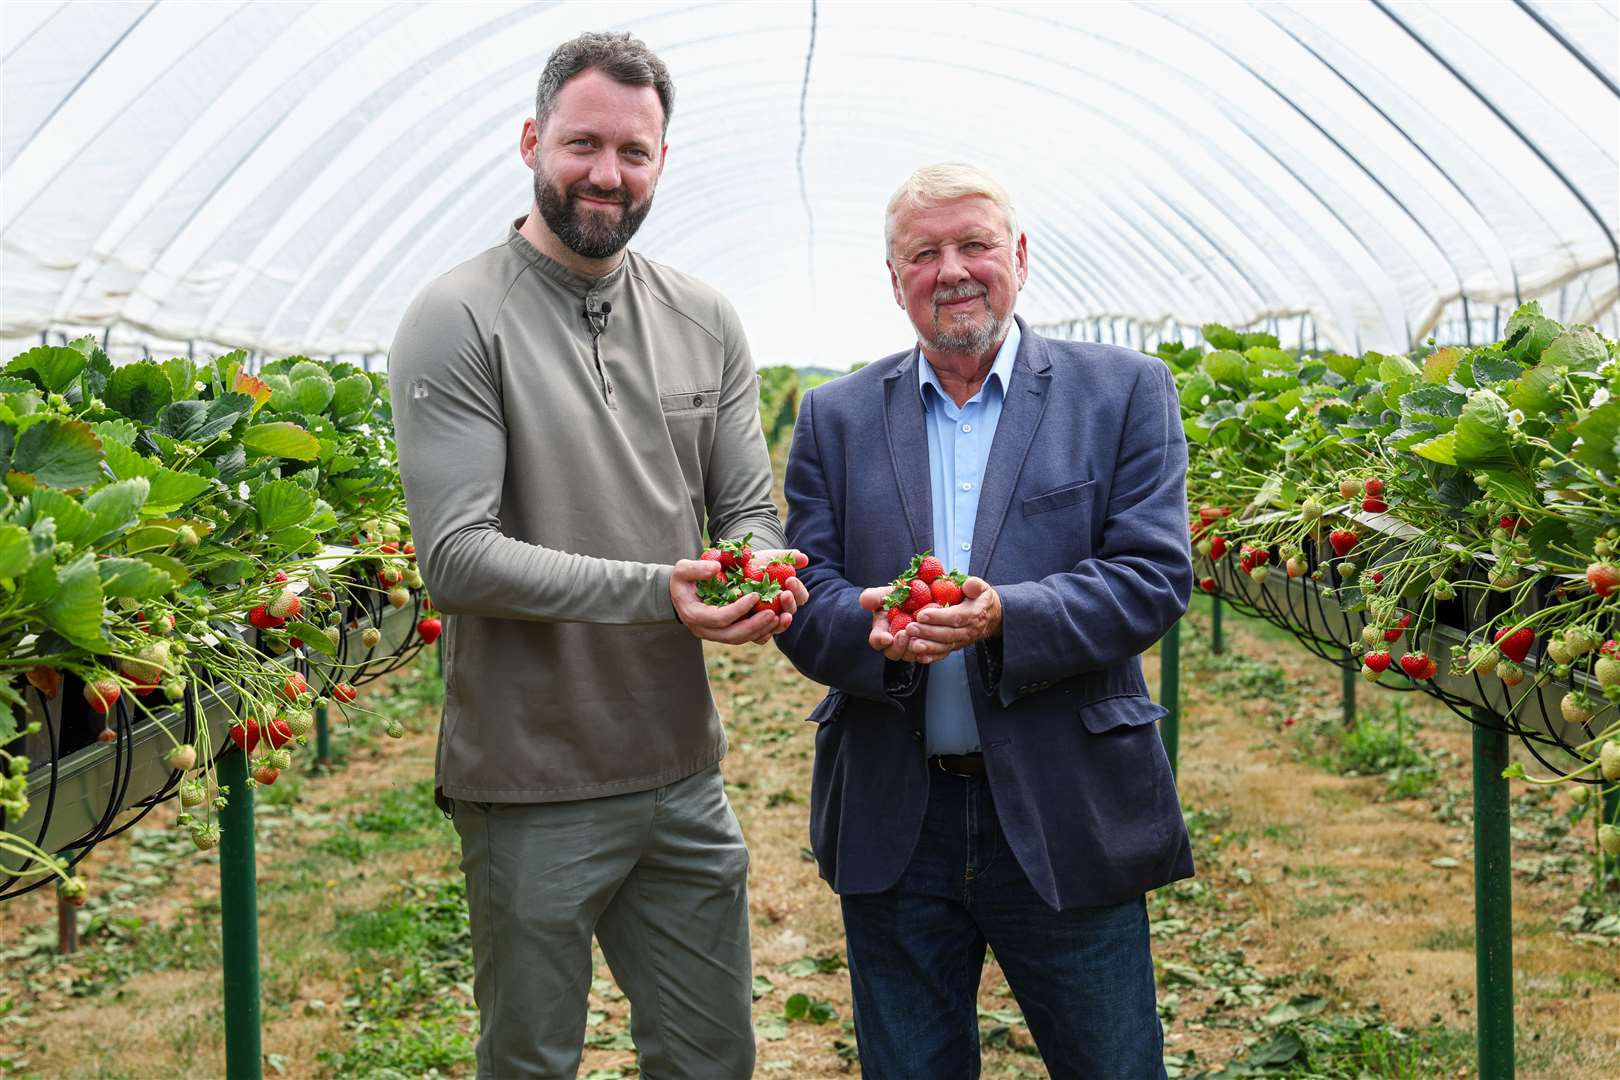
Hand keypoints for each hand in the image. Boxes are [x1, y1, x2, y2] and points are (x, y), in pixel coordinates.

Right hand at [671, 549, 809, 645]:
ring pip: (740, 639)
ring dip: (760, 631)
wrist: (680, 594)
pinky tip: (775, 623)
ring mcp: (715, 635)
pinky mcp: (725, 633)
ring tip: (779, 618)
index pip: (719, 618)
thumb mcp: (683, 569)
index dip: (738, 609)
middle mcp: (704, 630)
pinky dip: (760, 633)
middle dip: (754, 626)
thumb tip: (716, 568)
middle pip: (732, 636)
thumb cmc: (682, 580)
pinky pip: (744, 638)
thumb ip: (696, 568)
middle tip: (773, 614)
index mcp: (694, 615)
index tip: (755, 595)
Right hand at [859, 585, 948, 664]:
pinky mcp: (929, 648)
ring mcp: (912, 647)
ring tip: (923, 635)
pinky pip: (931, 655)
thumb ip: (875, 596)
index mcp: (882, 630)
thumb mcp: (889, 592)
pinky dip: (933, 650)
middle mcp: (896, 643)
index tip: (886, 637)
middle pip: (893, 653)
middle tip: (906, 634)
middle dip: (899, 646)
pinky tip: (937, 642)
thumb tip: (864, 601)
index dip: (879, 640)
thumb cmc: (903, 595)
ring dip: (916, 648)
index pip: (876, 640)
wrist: (927, 595)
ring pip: (912, 655)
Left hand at [904, 577, 1001, 658]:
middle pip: (948, 634)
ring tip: (912, 643)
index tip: (922, 615)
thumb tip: (968, 584)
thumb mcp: (982, 588)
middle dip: (928, 632)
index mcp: (974, 613)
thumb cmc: (980, 599)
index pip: (956, 617)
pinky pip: (944, 654)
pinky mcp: (956, 647)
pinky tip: (919, 656)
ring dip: (928, 646)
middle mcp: (969, 630)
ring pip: (944, 646)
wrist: (990, 616)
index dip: (939, 617)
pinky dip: (932, 657)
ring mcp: (962, 641)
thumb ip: (976, 585)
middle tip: (910, 628)